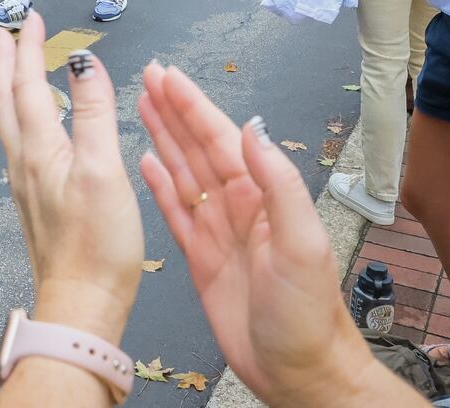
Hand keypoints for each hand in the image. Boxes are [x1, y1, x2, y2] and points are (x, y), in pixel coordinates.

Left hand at [0, 13, 142, 345]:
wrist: (81, 303)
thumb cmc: (97, 242)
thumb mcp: (102, 168)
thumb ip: (93, 112)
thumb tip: (83, 61)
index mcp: (38, 147)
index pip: (29, 84)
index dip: (31, 48)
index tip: (32, 18)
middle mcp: (23, 160)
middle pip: (7, 99)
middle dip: (5, 62)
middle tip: (3, 32)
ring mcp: (25, 181)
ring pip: (9, 120)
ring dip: (8, 86)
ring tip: (10, 66)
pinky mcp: (34, 200)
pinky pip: (19, 141)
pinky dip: (20, 115)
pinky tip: (29, 123)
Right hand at [138, 63, 374, 405]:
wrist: (299, 371)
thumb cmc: (309, 316)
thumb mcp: (302, 243)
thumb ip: (279, 184)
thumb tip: (252, 130)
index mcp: (260, 198)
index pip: (219, 138)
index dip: (191, 105)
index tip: (168, 77)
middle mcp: (237, 208)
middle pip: (196, 147)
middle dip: (172, 110)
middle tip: (148, 77)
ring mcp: (217, 231)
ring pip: (182, 172)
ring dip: (162, 138)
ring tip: (140, 106)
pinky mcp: (200, 258)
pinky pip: (174, 212)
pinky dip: (157, 185)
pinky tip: (143, 163)